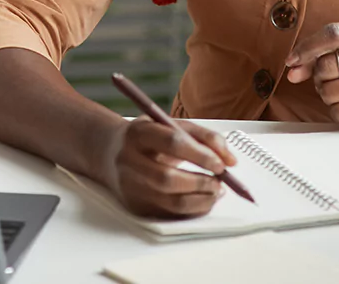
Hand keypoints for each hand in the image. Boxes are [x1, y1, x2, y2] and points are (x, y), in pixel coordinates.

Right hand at [102, 116, 237, 217]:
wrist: (109, 152)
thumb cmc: (146, 138)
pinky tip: (201, 198)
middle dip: (201, 183)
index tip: (221, 163)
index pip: (172, 143)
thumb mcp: (170, 124)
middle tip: (220, 181)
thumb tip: (230, 160)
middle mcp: (128, 160)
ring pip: (171, 201)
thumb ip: (204, 137)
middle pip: (168, 178)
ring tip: (215, 190)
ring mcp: (129, 186)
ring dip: (202, 199)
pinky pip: (171, 214)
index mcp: (137, 133)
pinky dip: (193, 209)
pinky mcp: (135, 205)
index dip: (201, 155)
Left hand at [284, 22, 338, 127]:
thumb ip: (315, 57)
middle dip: (320, 78)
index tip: (292, 61)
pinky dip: (337, 112)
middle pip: (326, 66)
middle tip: (332, 81)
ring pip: (329, 91)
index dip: (307, 47)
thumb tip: (292, 71)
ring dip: (328, 97)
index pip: (333, 33)